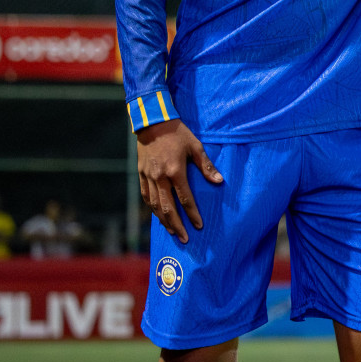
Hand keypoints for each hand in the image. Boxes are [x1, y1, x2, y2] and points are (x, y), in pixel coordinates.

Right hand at [136, 120, 222, 243]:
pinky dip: (151, 209)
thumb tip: (219, 181)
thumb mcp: (196, 147)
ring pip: (154, 205)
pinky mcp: (140, 175)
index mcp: (175, 171)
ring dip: (163, 221)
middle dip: (177, 225)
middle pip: (167, 208)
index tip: (199, 225)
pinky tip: (157, 216)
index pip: (185, 199)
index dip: (192, 214)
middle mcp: (160, 178)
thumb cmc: (178, 134)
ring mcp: (148, 177)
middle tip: (185, 238)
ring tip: (172, 232)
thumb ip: (206, 166)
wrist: (152, 123)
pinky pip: (145, 196)